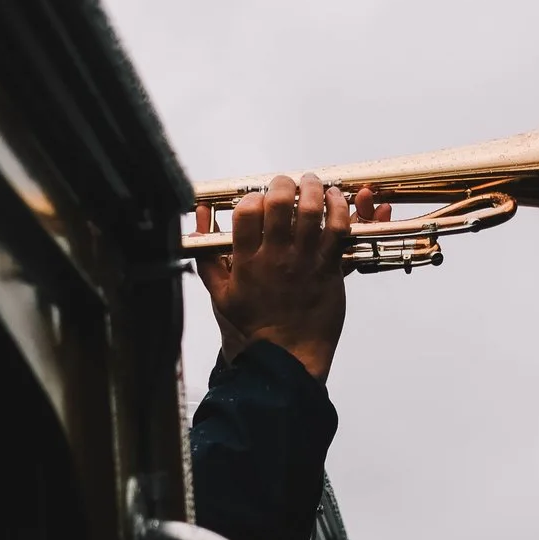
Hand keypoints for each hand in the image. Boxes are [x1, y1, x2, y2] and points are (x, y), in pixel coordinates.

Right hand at [195, 176, 387, 380]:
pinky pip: (338, 229)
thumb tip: (200, 222)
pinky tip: (333, 200)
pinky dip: (338, 208)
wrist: (286, 356)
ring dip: (312, 188)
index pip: (246, 212)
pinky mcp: (328, 268)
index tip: (257, 198)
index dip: (252, 197)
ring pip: (311, 211)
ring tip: (311, 183)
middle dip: (282, 184)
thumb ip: (207, 258)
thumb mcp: (220, 294)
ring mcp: (304, 262)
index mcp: (247, 262)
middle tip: (285, 184)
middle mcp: (276, 257)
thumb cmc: (254, 328)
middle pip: (280, 203)